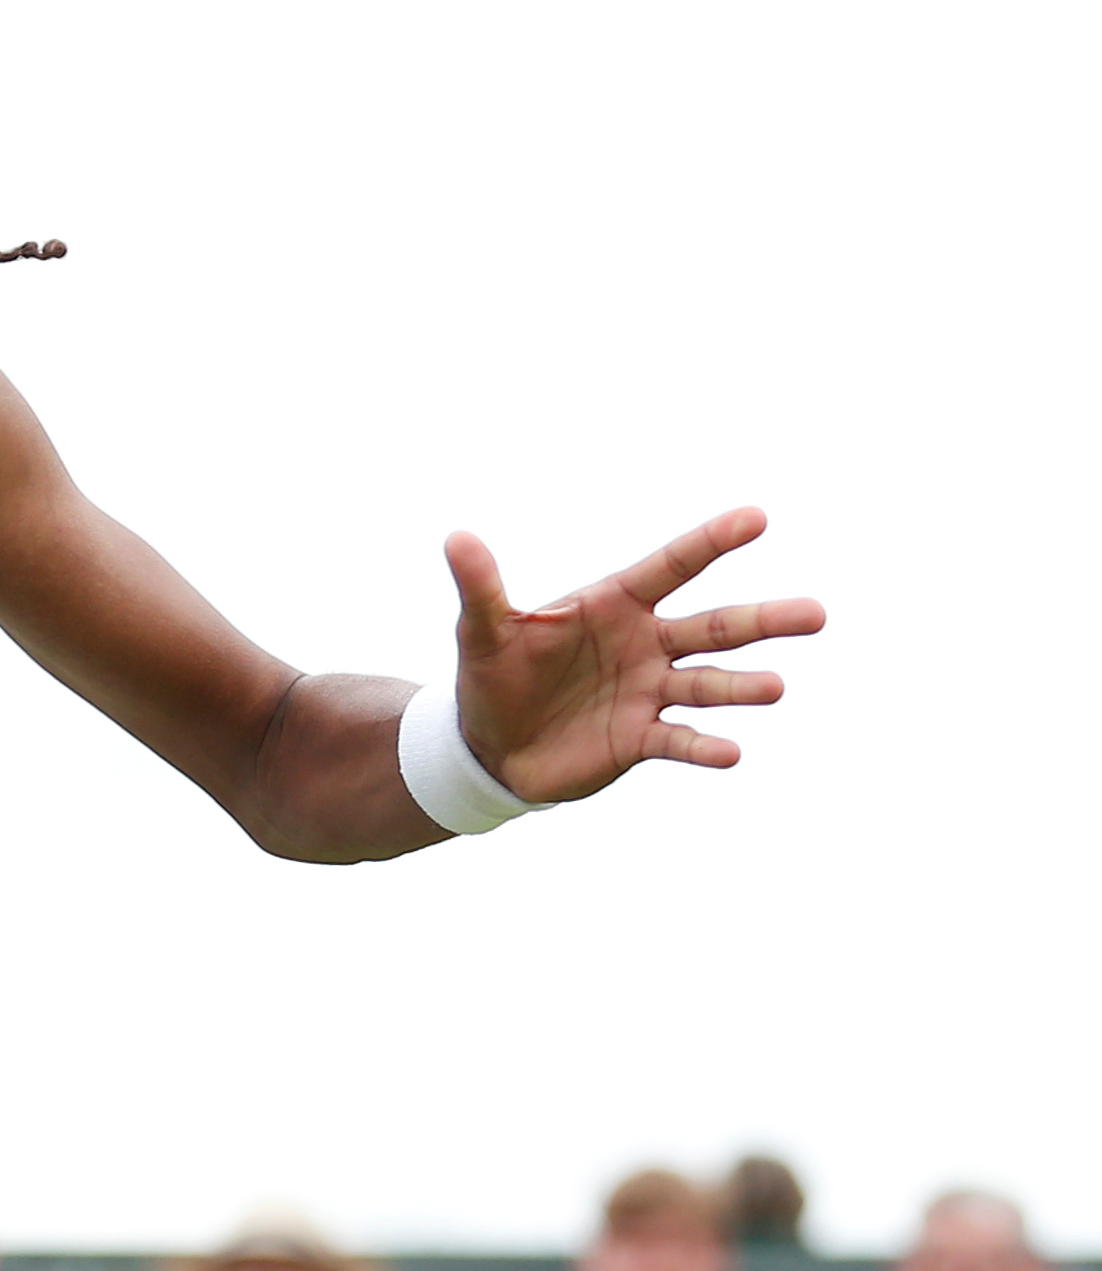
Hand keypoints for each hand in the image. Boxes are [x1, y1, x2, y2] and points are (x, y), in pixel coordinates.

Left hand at [445, 508, 823, 803]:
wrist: (488, 746)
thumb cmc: (492, 676)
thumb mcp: (480, 632)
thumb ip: (479, 587)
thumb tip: (455, 537)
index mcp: (614, 604)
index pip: (671, 566)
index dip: (711, 542)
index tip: (757, 517)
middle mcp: (645, 644)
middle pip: (715, 628)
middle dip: (764, 620)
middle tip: (816, 614)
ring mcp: (649, 692)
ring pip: (708, 685)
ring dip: (743, 687)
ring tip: (775, 688)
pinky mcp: (640, 739)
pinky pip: (678, 741)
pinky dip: (704, 748)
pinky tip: (732, 753)